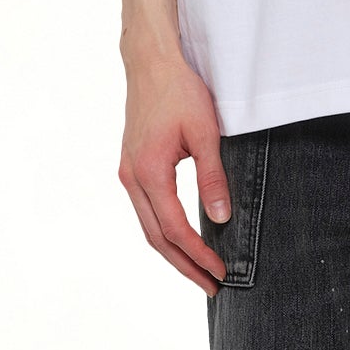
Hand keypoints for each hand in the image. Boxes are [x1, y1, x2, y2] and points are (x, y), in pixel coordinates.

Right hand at [118, 48, 230, 294]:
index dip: (198, 254)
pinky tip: (182, 239)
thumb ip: (213, 178)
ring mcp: (128, 172)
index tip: (220, 273)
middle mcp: (132, 177)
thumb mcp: (206, 134)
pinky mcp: (132, 166)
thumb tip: (221, 219)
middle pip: (156, 238)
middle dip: (184, 265)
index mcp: (149, 172)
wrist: (152, 63)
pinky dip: (164, 231)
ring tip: (199, 270)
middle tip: (211, 286)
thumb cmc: (180, 92)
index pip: (175, 229)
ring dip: (172, 252)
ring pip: (148, 226)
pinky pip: (146, 210)